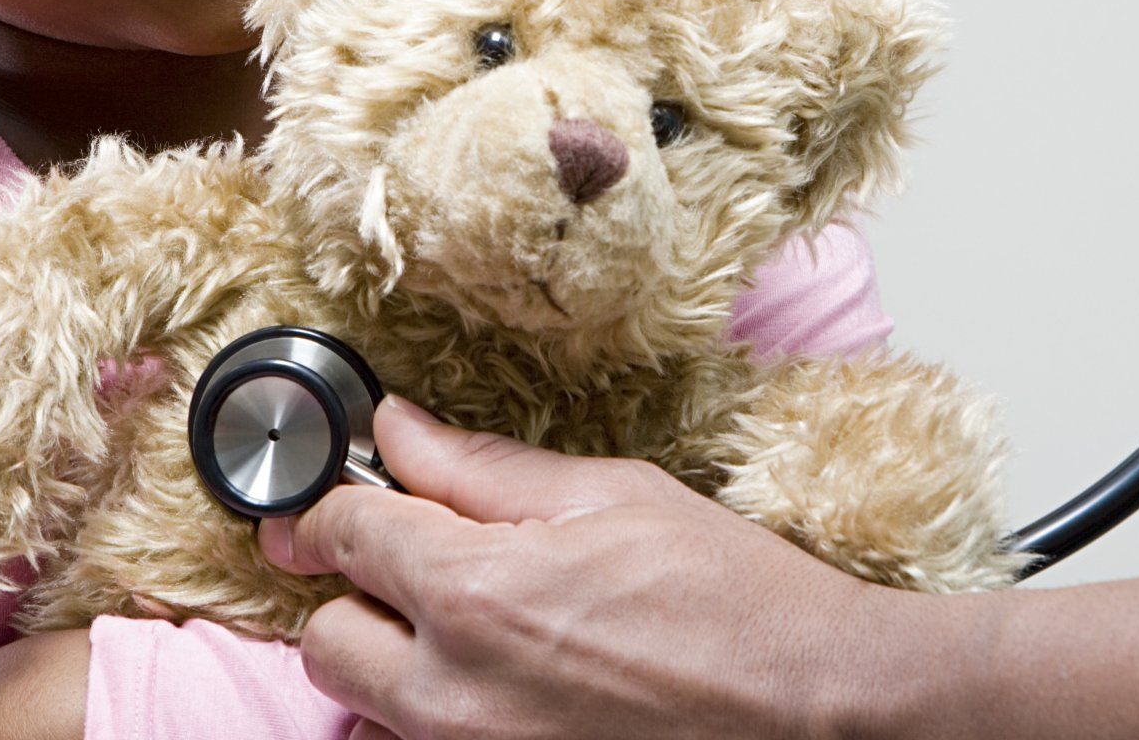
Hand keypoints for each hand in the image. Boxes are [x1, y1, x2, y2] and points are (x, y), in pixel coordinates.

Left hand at [258, 396, 985, 739]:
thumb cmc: (734, 599)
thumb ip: (485, 466)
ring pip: (361, 708)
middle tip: (410, 563)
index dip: (336, 504)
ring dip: (387, 662)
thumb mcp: (614, 495)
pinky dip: (428, 720)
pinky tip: (499, 685)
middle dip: (355, 591)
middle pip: (324, 637)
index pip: (344, 533)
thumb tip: (400, 427)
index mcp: (474, 590)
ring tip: (468, 631)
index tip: (345, 498)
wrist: (815, 710)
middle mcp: (452, 689)